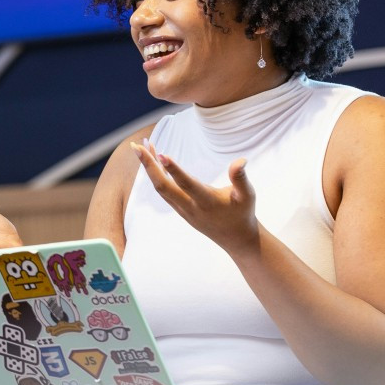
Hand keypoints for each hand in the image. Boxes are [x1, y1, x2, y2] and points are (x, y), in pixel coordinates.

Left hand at [132, 139, 258, 255]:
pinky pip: (163, 190)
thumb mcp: (248, 195)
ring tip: (143, 146)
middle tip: (137, 146)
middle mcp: (190, 207)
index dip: (174, 170)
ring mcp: (182, 209)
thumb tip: (241, 160)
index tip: (162, 154)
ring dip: (149, 167)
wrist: (236, 238)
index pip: (186, 184)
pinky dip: (156, 174)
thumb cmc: (242, 213)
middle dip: (148, 166)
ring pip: (160, 188)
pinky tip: (154, 160)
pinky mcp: (179, 209)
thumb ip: (240, 178)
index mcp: (206, 202)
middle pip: (163, 186)